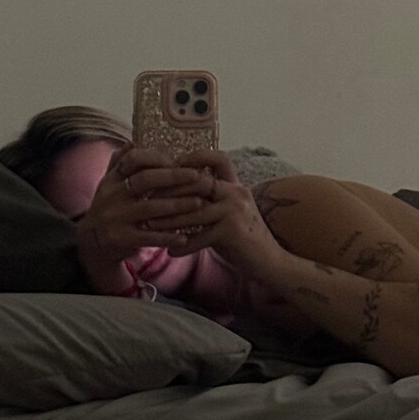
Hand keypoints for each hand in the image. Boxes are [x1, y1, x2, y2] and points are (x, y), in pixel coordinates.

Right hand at [77, 146, 212, 293]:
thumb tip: (132, 141)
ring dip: (177, 205)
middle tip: (197, 176)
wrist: (91, 244)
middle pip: (144, 180)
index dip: (155, 158)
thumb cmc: (109, 208)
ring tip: (199, 202)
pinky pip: (148, 237)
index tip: (176, 159)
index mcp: (112, 179)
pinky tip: (184, 237)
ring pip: (150, 208)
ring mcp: (116, 218)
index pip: (132, 160)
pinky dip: (167, 237)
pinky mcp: (121, 239)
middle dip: (173, 177)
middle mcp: (112, 196)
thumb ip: (119, 163)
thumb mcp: (109, 184)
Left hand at [154, 150, 283, 277]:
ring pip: (195, 210)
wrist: (270, 262)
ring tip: (150, 225)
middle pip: (199, 181)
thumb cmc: (244, 240)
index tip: (172, 165)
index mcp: (236, 185)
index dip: (196, 157)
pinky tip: (171, 252)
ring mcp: (235, 210)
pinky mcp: (232, 231)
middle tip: (148, 198)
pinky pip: (200, 236)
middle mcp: (237, 192)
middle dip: (172, 189)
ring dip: (170, 219)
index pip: (219, 159)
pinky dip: (184, 245)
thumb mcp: (230, 214)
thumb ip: (212, 204)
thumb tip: (182, 199)